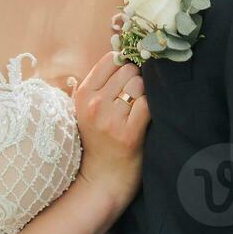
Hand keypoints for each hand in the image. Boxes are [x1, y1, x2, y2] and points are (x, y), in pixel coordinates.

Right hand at [70, 50, 149, 215]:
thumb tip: (124, 54)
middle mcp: (94, 104)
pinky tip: (143, 119)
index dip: (124, 66)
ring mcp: (111, 119)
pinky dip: (150, 109)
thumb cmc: (98, 139)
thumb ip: (100, 83)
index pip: (111, 59)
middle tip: (132, 98)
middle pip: (128, 71)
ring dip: (144, 95)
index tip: (127, 78)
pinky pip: (147, 104)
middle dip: (135, 81)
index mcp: (83, 94)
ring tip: (136, 110)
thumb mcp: (87, 108)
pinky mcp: (129, 133)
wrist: (102, 179)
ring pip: (139, 85)